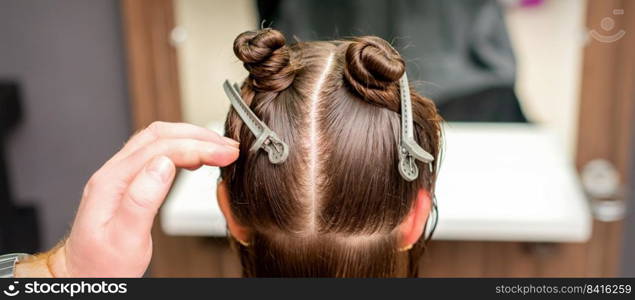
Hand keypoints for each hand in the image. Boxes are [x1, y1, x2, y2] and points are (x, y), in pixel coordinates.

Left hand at [17, 122, 238, 276]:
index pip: (161, 149)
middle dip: (198, 136)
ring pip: (157, 140)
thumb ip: (142, 201)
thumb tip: (164, 164)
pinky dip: (181, 149)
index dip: (198, 146)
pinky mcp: (126, 183)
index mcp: (112, 182)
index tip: (226, 153)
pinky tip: (196, 159)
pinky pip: (155, 153)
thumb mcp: (124, 241)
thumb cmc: (101, 266)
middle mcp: (113, 173)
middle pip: (159, 135)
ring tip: (219, 148)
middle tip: (229, 146)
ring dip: (191, 138)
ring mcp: (118, 176)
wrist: (81, 277)